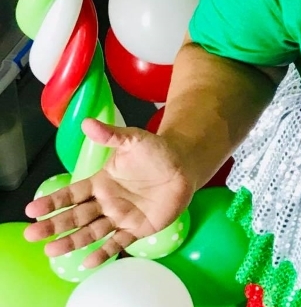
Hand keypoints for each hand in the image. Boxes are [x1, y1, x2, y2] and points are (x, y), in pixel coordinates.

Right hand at [24, 118, 194, 267]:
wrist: (184, 165)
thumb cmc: (157, 151)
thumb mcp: (133, 140)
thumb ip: (111, 136)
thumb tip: (87, 122)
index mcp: (101, 182)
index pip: (72, 193)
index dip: (53, 201)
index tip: (32, 209)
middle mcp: (106, 202)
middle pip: (76, 216)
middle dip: (54, 225)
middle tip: (32, 234)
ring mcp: (121, 217)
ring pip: (91, 232)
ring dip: (72, 241)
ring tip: (51, 250)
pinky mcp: (138, 228)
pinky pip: (118, 243)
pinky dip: (104, 253)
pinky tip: (87, 263)